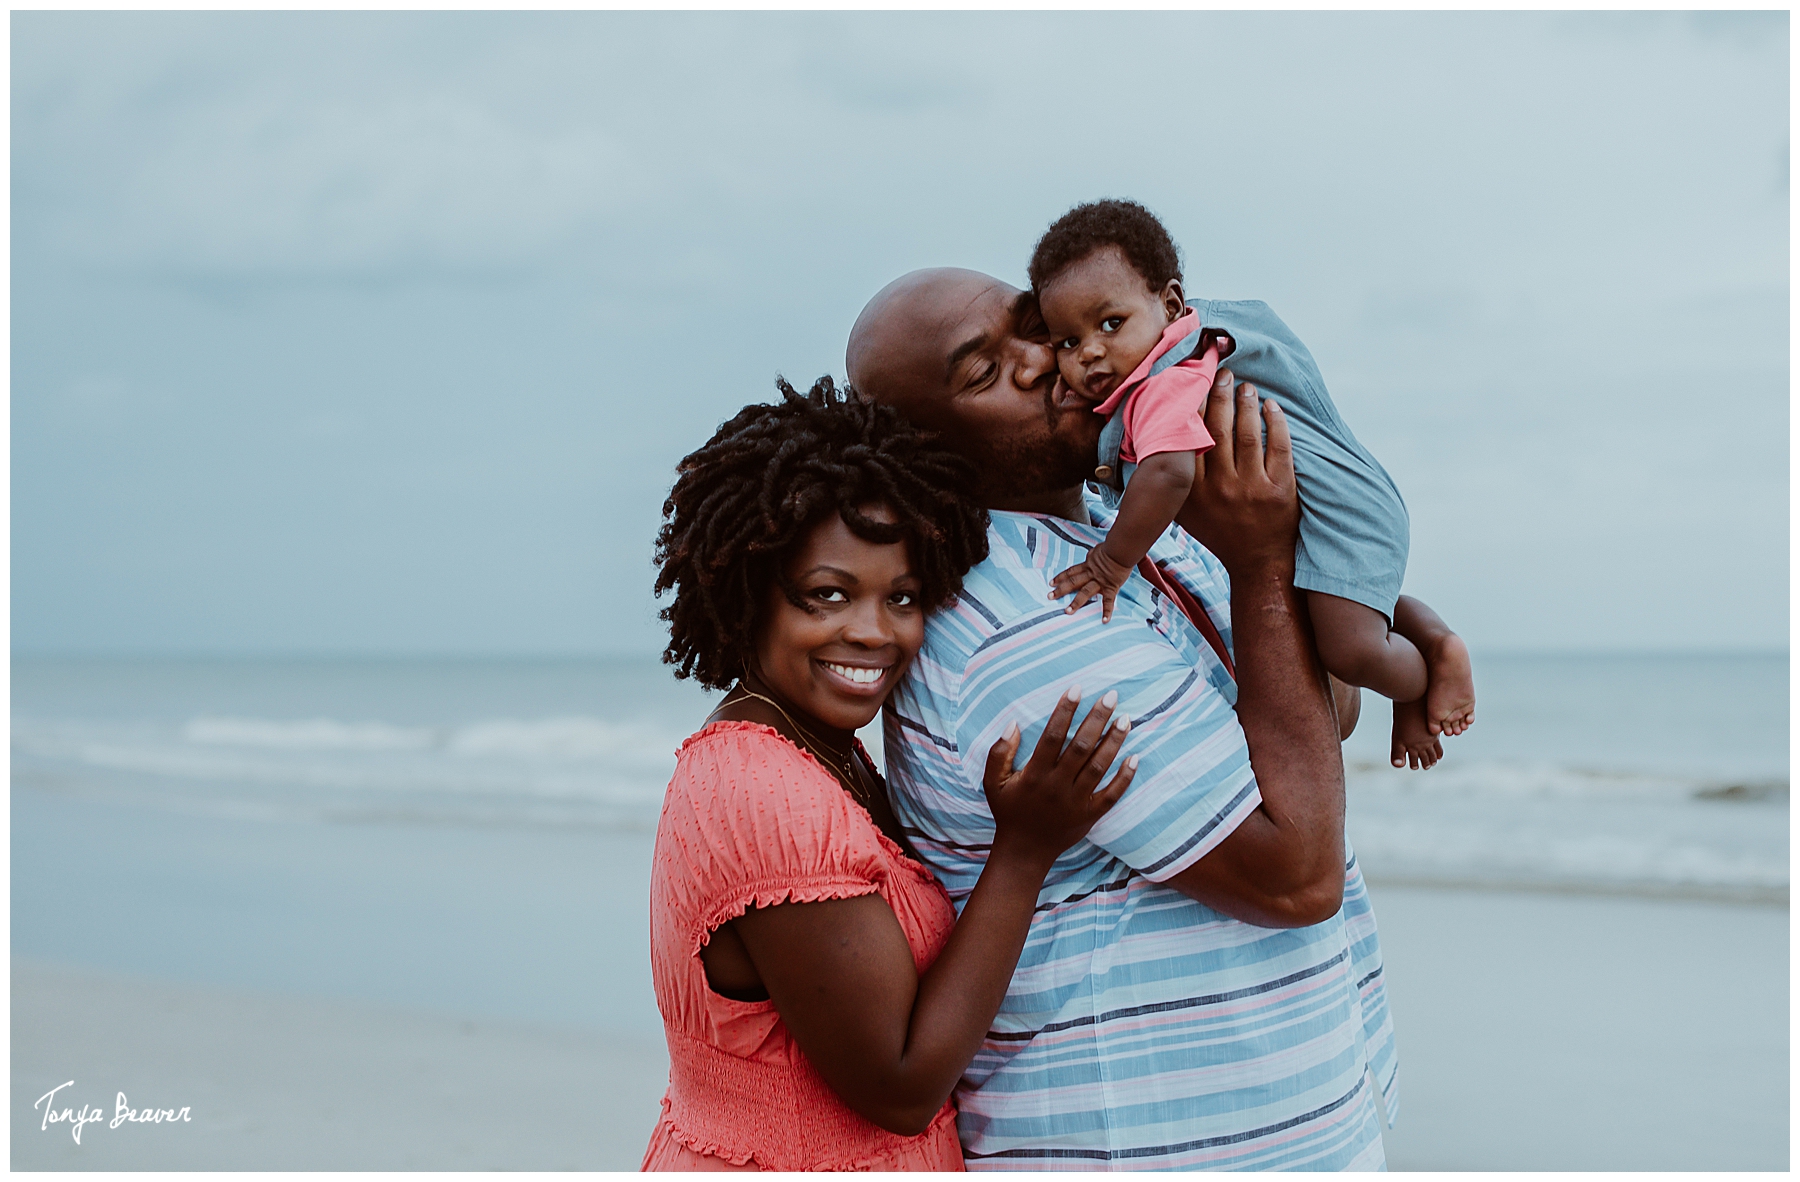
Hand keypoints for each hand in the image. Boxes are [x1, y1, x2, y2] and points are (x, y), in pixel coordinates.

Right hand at [982, 685, 1136, 866]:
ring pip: (1099, 767)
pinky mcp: (1090, 815)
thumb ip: (999, 752)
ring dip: (1114, 741)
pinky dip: (1125, 777)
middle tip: (1111, 695)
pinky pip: (1112, 795)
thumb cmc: (1008, 811)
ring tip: (1126, 719)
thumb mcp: (992, 783)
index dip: (1065, 711)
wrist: (1024, 851)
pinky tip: (1135, 757)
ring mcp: (1076, 802)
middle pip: (1081, 747)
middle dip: (1097, 719)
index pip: (1053, 736)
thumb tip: (1012, 723)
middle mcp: (1057, 786)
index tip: (1077, 688)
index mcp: (1035, 774)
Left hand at [1050, 544, 1132, 621]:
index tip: (1051, 583)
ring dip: (1076, 602)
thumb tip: (1091, 555)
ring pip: (1085, 592)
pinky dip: (1107, 611)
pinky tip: (1104, 620)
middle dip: (1061, 590)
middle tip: (1050, 596)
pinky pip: (1108, 601)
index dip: (1060, 577)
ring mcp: (1100, 581)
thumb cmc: (1113, 547)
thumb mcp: (1098, 550)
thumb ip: (1093, 556)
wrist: (1121, 549)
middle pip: (1073, 582)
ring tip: (1067, 611)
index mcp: (1088, 565)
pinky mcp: (1111, 587)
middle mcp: (1091, 574)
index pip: (1071, 571)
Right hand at [1180, 368, 1298, 573]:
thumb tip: (1149, 450)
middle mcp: (1221, 489)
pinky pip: (1279, 447)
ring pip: (1247, 435)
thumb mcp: (1186, 513)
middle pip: (1219, 431)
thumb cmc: (1219, 533)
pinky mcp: (1281, 490)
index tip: (1193, 386)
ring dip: (1246, 404)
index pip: (1191, 440)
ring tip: (1245, 385)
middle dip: (1220, 397)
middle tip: (1222, 375)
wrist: (1258, 563)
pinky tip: (1271, 405)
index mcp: (1194, 492)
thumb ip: (1172, 484)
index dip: (1192, 409)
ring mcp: (1252, 489)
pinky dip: (1275, 422)